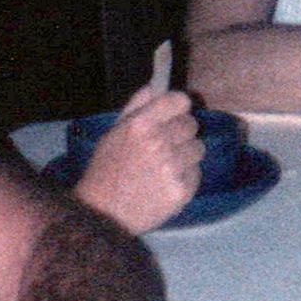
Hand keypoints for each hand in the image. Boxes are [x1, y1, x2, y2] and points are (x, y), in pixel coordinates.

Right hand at [75, 85, 203, 233]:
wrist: (102, 214)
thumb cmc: (106, 170)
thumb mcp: (113, 133)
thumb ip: (135, 107)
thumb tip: (154, 86)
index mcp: (140, 125)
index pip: (180, 101)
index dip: (177, 108)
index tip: (173, 116)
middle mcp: (159, 143)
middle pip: (192, 124)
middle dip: (180, 133)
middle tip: (164, 146)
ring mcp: (172, 168)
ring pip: (198, 148)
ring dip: (185, 155)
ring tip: (164, 167)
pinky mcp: (181, 191)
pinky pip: (196, 173)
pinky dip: (185, 177)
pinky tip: (166, 183)